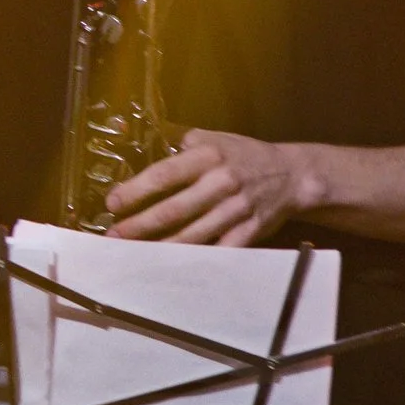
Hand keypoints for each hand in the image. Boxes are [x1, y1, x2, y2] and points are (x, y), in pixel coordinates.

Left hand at [106, 129, 325, 244]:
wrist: (292, 175)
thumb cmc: (243, 156)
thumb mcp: (212, 139)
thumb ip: (182, 146)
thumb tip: (145, 153)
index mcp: (208, 156)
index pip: (164, 175)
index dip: (136, 191)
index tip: (112, 203)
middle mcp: (221, 182)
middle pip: (174, 209)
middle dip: (140, 225)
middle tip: (114, 236)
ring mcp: (237, 209)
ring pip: (193, 234)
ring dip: (161, 246)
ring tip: (135, 252)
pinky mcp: (250, 231)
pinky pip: (219, 250)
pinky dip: (197, 260)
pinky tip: (175, 265)